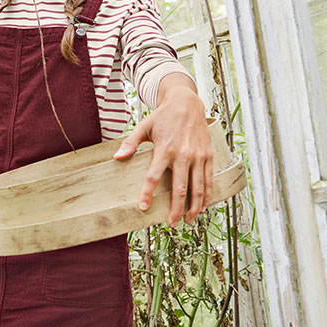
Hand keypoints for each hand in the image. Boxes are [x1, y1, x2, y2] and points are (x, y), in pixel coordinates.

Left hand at [112, 87, 211, 226]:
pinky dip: (207, 196)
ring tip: (188, 221)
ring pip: (198, 188)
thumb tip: (117, 157)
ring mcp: (198, 156)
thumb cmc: (164, 116)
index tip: (143, 207)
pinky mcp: (208, 156)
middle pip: (180, 188)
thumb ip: (130, 143)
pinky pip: (209, 180)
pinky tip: (202, 207)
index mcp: (165, 149)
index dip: (148, 193)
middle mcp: (183, 155)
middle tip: (171, 223)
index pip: (153, 176)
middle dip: (176, 209)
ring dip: (194, 207)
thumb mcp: (144, 127)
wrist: (188, 103)